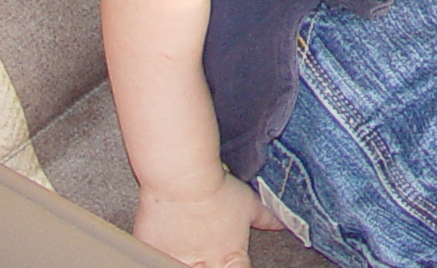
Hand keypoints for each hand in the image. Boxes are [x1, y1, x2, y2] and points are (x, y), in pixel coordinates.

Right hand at [133, 168, 268, 267]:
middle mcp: (204, 262)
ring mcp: (176, 259)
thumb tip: (283, 223)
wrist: (181, 178)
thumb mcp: (248, 203)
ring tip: (190, 249)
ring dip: (187, 261)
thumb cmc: (216, 189)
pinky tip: (163, 245)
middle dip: (211, 266)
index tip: (236, 262)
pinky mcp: (153, 251)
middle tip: (209, 256)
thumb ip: (266, 217)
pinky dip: (159, 254)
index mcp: (229, 255)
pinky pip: (155, 259)